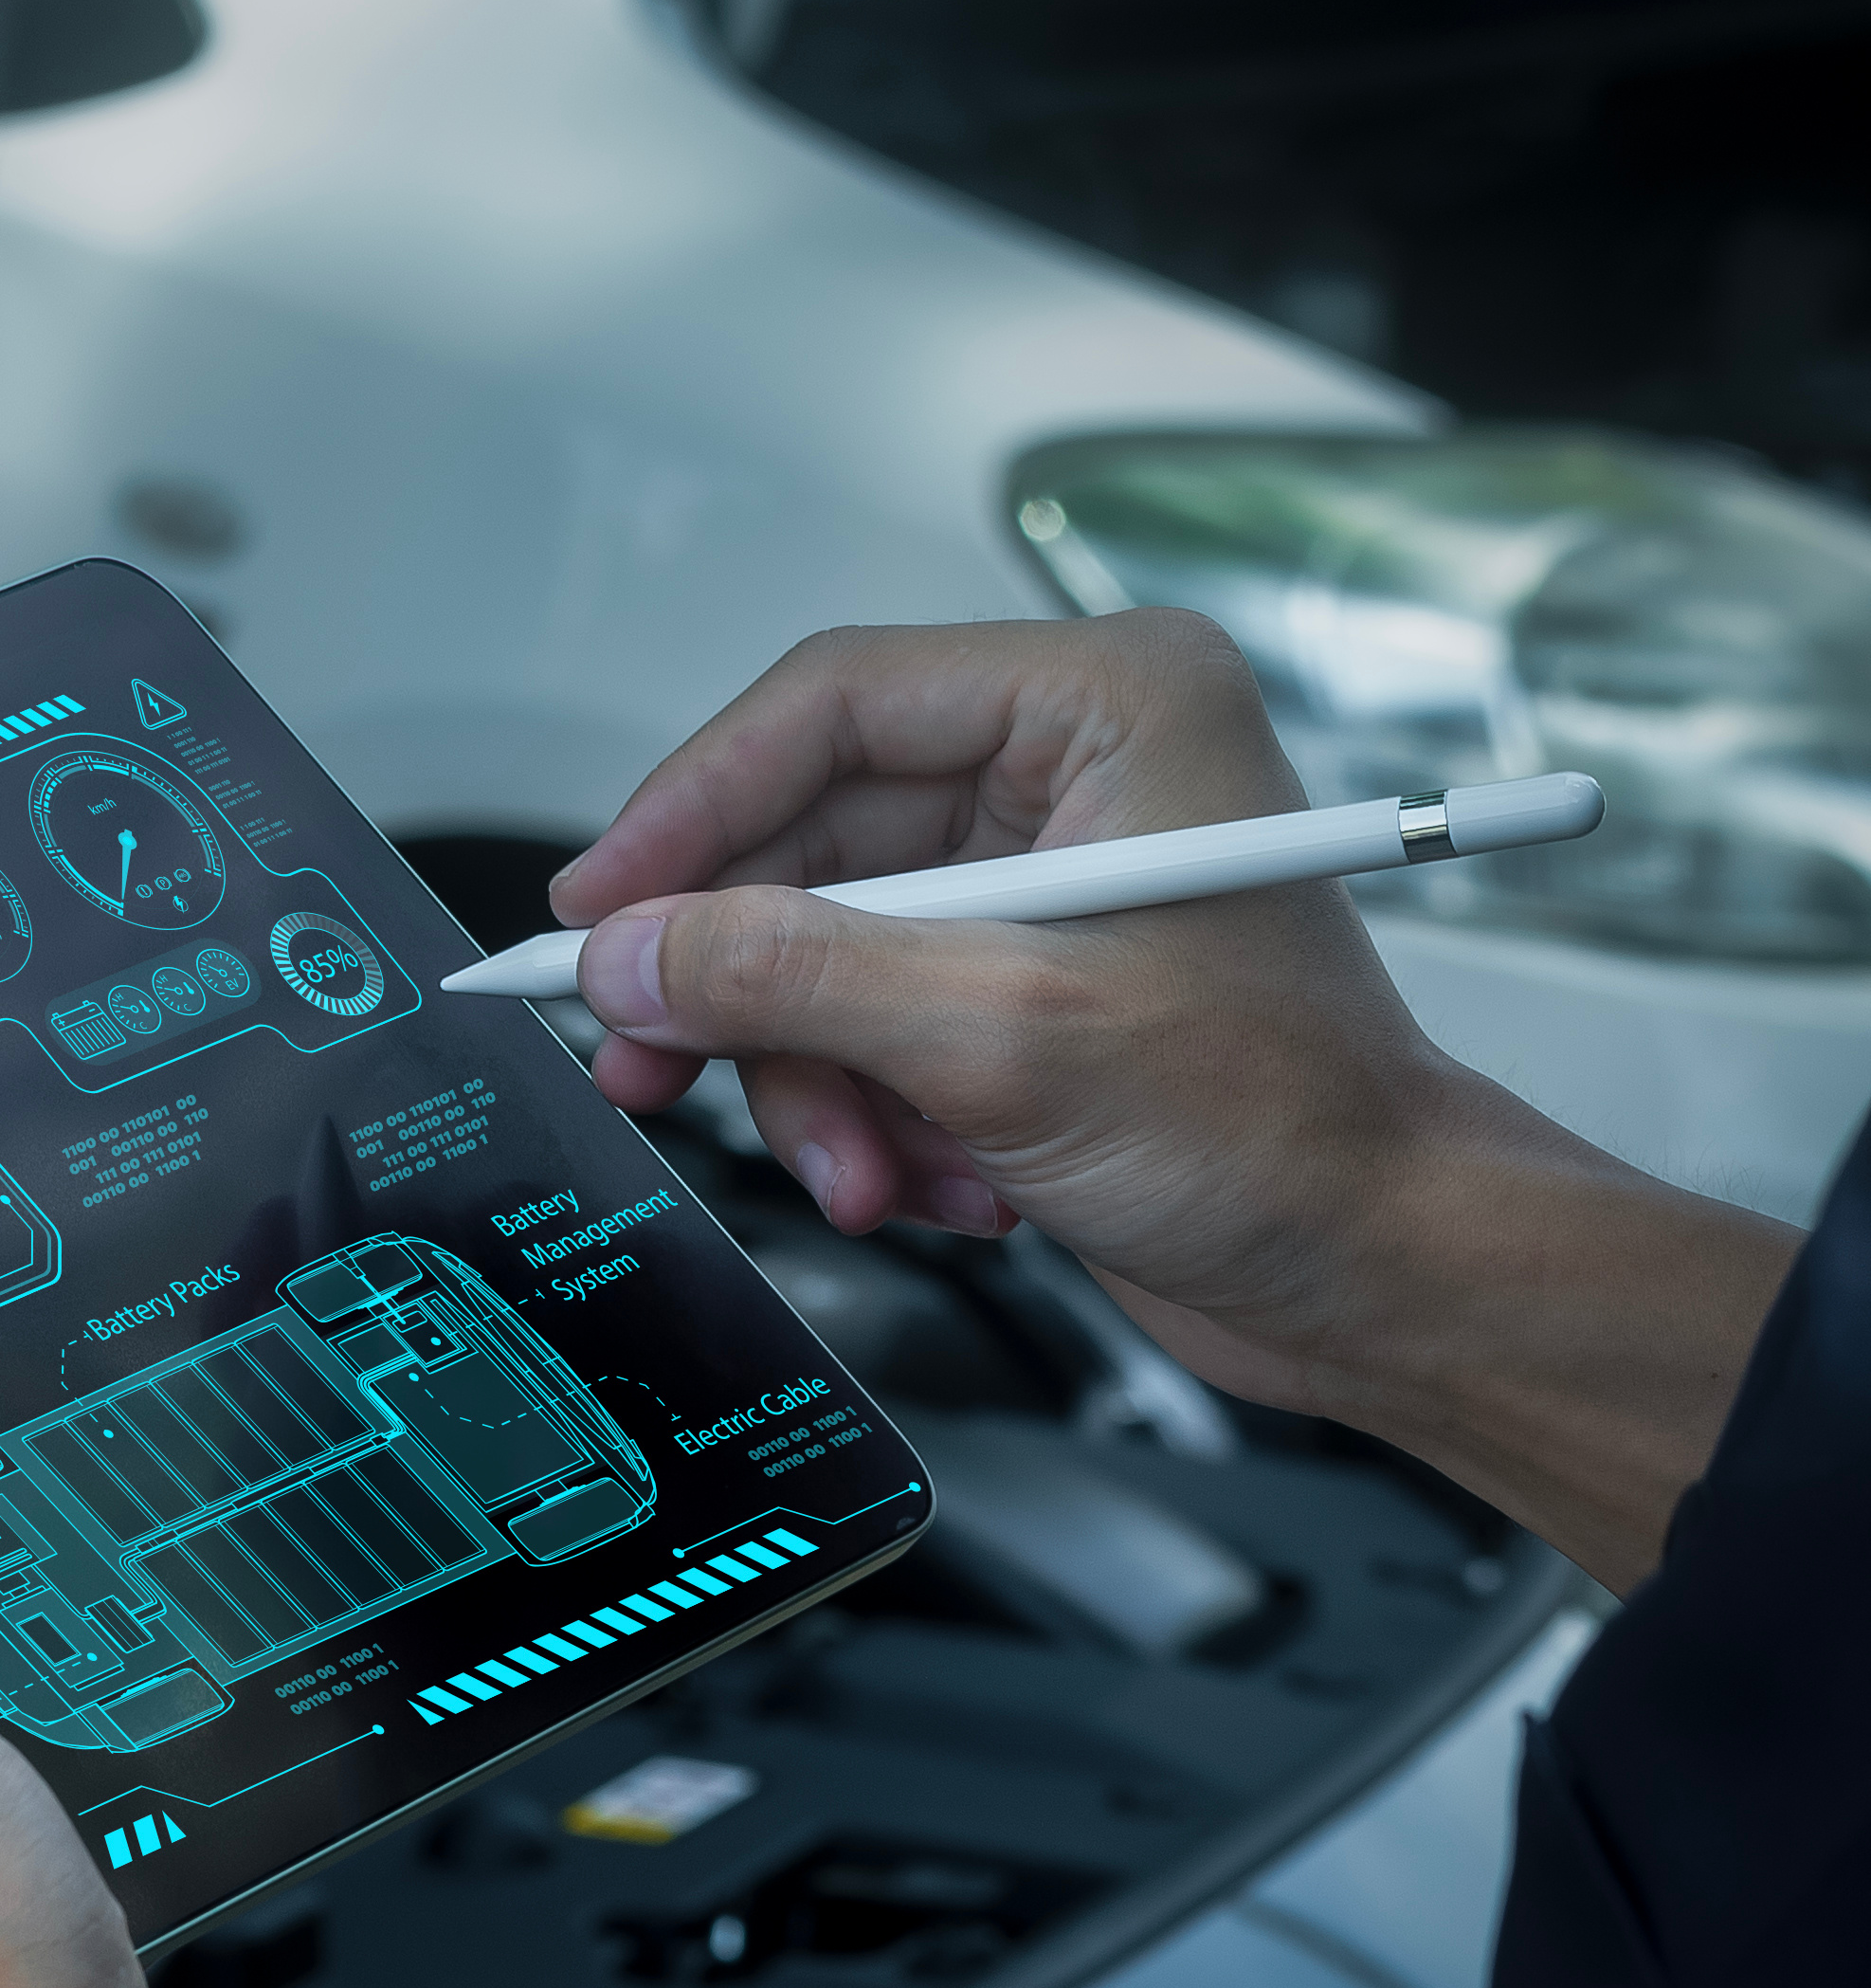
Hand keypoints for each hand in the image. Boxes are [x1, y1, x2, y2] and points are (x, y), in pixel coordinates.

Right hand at [552, 611, 1789, 1582]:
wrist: (1389, 1280)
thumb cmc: (1287, 1135)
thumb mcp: (1004, 1039)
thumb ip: (794, 978)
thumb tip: (627, 956)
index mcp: (1104, 709)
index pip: (829, 706)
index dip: (691, 809)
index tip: (597, 914)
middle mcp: (1070, 773)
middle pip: (807, 839)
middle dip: (749, 987)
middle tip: (653, 1068)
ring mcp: (1042, 882)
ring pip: (819, 949)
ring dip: (816, 1081)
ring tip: (867, 1176)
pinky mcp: (1022, 984)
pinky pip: (865, 1022)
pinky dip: (872, 1115)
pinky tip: (942, 1185)